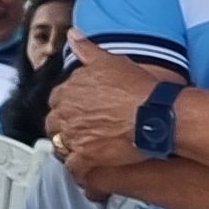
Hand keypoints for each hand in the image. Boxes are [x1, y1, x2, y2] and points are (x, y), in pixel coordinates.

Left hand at [51, 38, 159, 192]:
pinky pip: (74, 168)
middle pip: (54, 124)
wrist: (154, 114)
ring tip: (82, 152)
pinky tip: (86, 172)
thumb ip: (88, 49)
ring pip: (61, 146)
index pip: (58, 99)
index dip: (68, 106)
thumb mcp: (110, 61)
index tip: (78, 110)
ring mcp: (74, 136)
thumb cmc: (137, 89)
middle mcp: (67, 112)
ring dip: (69, 149)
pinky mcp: (86, 156)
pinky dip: (79, 171)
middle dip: (64, 128)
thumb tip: (73, 36)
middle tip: (80, 132)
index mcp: (70, 90)